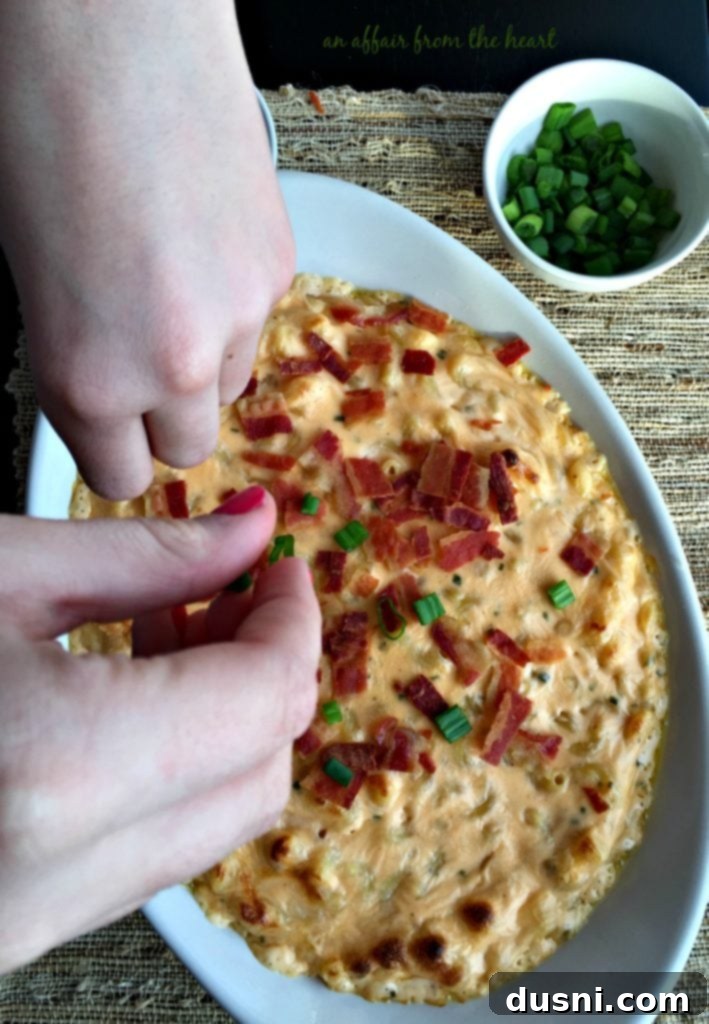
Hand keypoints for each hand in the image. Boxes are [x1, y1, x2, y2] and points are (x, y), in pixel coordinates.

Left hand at [0, 0, 293, 498]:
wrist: (110, 26)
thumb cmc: (39, 127)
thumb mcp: (30, 279)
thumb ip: (80, 363)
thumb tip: (117, 397)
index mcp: (87, 376)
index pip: (123, 478)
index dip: (117, 451)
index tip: (116, 432)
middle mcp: (171, 363)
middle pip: (190, 449)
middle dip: (164, 416)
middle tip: (142, 356)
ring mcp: (239, 315)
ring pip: (231, 385)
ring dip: (205, 356)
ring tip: (172, 276)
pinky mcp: (282, 267)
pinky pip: (260, 321)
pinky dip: (234, 298)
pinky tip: (202, 236)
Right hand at [0, 491, 320, 973]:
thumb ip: (145, 555)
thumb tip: (248, 534)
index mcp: (58, 770)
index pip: (262, 703)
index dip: (290, 621)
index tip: (276, 566)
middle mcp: (53, 877)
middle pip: (257, 774)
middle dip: (268, 671)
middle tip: (232, 588)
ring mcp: (32, 924)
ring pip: (212, 822)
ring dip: (224, 721)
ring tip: (170, 627)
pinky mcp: (16, 931)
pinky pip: (146, 851)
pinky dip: (170, 769)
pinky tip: (128, 693)